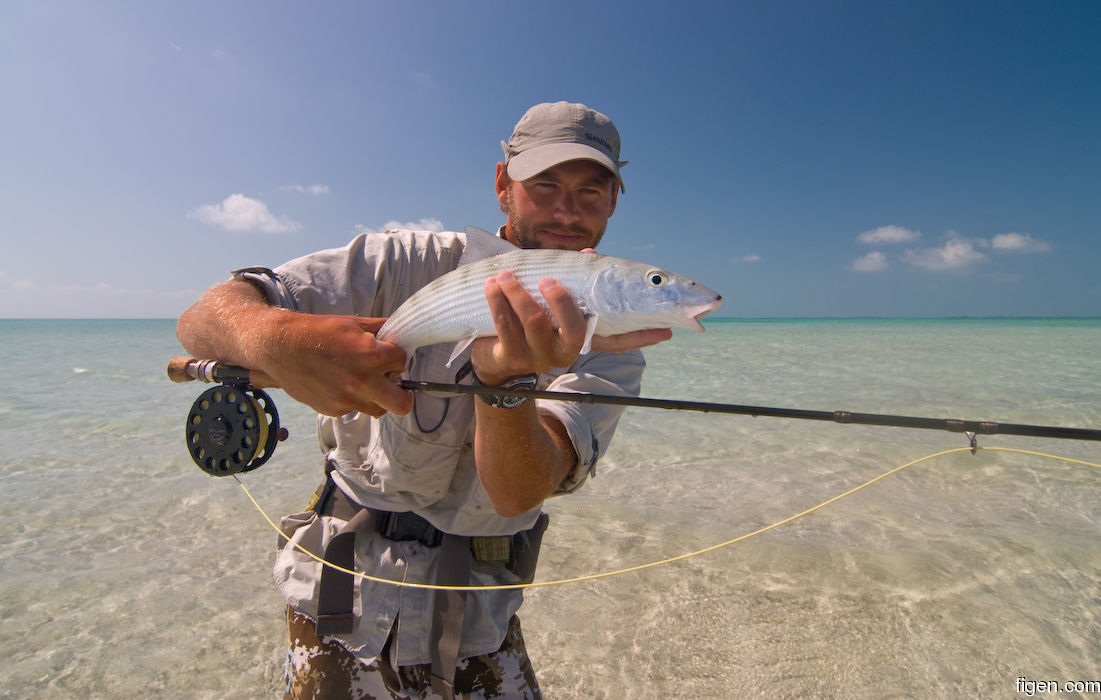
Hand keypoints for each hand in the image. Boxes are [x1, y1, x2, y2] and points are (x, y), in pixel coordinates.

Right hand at [261, 314, 410, 416]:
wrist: (280, 347)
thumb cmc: (316, 331)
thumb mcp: (352, 323)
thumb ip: (379, 330)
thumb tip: (400, 333)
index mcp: (372, 355)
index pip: (403, 362)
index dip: (397, 358)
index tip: (390, 357)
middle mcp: (363, 381)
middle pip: (401, 404)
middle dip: (403, 395)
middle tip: (396, 386)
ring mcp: (348, 399)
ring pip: (378, 409)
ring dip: (377, 398)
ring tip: (364, 383)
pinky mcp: (333, 409)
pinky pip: (353, 409)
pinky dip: (352, 399)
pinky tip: (338, 383)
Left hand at [470, 271, 673, 383]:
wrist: (491, 360)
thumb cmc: (528, 320)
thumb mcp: (549, 301)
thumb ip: (571, 280)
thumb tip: (589, 256)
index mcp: (580, 337)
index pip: (617, 339)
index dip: (642, 336)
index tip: (668, 330)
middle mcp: (564, 351)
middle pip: (573, 330)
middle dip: (561, 302)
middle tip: (549, 281)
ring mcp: (538, 357)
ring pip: (535, 324)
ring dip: (519, 295)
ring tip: (506, 276)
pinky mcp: (511, 359)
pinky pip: (506, 328)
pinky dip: (498, 303)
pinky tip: (492, 286)